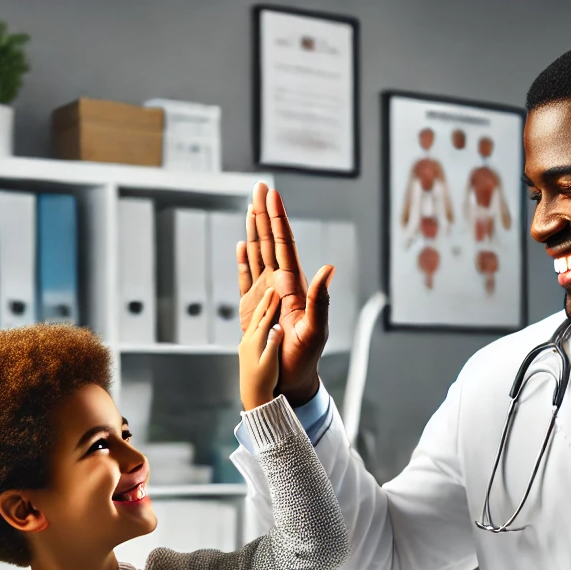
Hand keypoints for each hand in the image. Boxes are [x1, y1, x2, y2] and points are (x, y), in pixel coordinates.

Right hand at [235, 183, 333, 406]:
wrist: (290, 381)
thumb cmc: (304, 359)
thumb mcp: (315, 330)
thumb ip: (320, 299)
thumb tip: (327, 268)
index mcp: (293, 286)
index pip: (284, 245)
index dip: (278, 220)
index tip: (273, 196)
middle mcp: (280, 285)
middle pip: (270, 242)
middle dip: (264, 214)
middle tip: (259, 187)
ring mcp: (265, 295)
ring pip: (258, 254)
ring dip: (254, 230)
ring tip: (250, 206)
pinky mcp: (252, 308)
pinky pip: (246, 278)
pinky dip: (244, 260)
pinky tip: (243, 243)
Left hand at [239, 288, 283, 410]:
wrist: (253, 397)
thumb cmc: (264, 382)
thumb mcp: (271, 363)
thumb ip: (273, 343)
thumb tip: (277, 327)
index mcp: (255, 343)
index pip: (265, 319)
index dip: (271, 304)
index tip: (276, 291)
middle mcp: (247, 342)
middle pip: (257, 317)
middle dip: (265, 302)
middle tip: (270, 289)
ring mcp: (245, 346)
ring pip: (254, 322)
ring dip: (261, 309)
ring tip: (266, 299)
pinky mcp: (246, 351)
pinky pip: (252, 330)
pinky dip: (257, 320)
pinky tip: (259, 318)